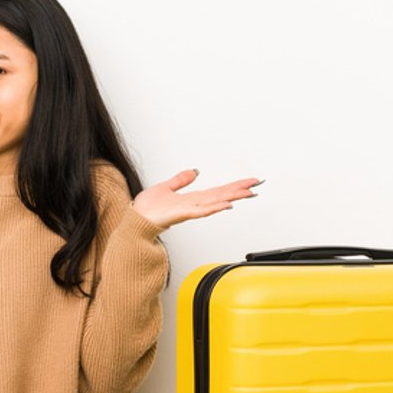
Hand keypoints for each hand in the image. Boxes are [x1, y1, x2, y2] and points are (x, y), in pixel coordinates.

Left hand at [130, 170, 260, 229]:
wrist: (135, 220)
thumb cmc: (147, 209)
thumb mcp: (166, 187)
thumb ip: (181, 180)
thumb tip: (193, 171)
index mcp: (192, 199)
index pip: (218, 190)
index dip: (234, 185)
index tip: (249, 181)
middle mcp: (194, 204)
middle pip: (222, 195)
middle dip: (240, 189)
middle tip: (257, 184)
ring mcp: (190, 210)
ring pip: (216, 202)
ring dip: (233, 197)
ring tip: (248, 193)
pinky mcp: (182, 214)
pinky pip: (202, 211)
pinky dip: (215, 208)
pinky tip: (226, 205)